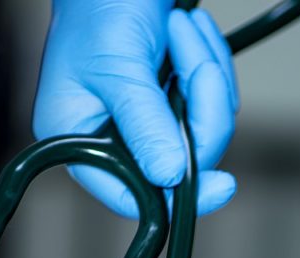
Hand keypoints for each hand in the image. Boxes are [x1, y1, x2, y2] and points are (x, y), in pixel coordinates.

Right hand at [33, 1, 238, 217]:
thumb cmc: (98, 5)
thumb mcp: (119, 66)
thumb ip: (145, 123)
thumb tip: (169, 176)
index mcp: (80, 140)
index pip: (129, 196)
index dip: (174, 198)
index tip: (220, 186)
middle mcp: (112, 137)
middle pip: (179, 160)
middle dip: (201, 108)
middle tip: (196, 63)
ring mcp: (145, 118)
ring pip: (203, 128)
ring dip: (205, 73)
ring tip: (180, 29)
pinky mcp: (171, 97)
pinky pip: (210, 101)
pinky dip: (208, 62)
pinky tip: (186, 30)